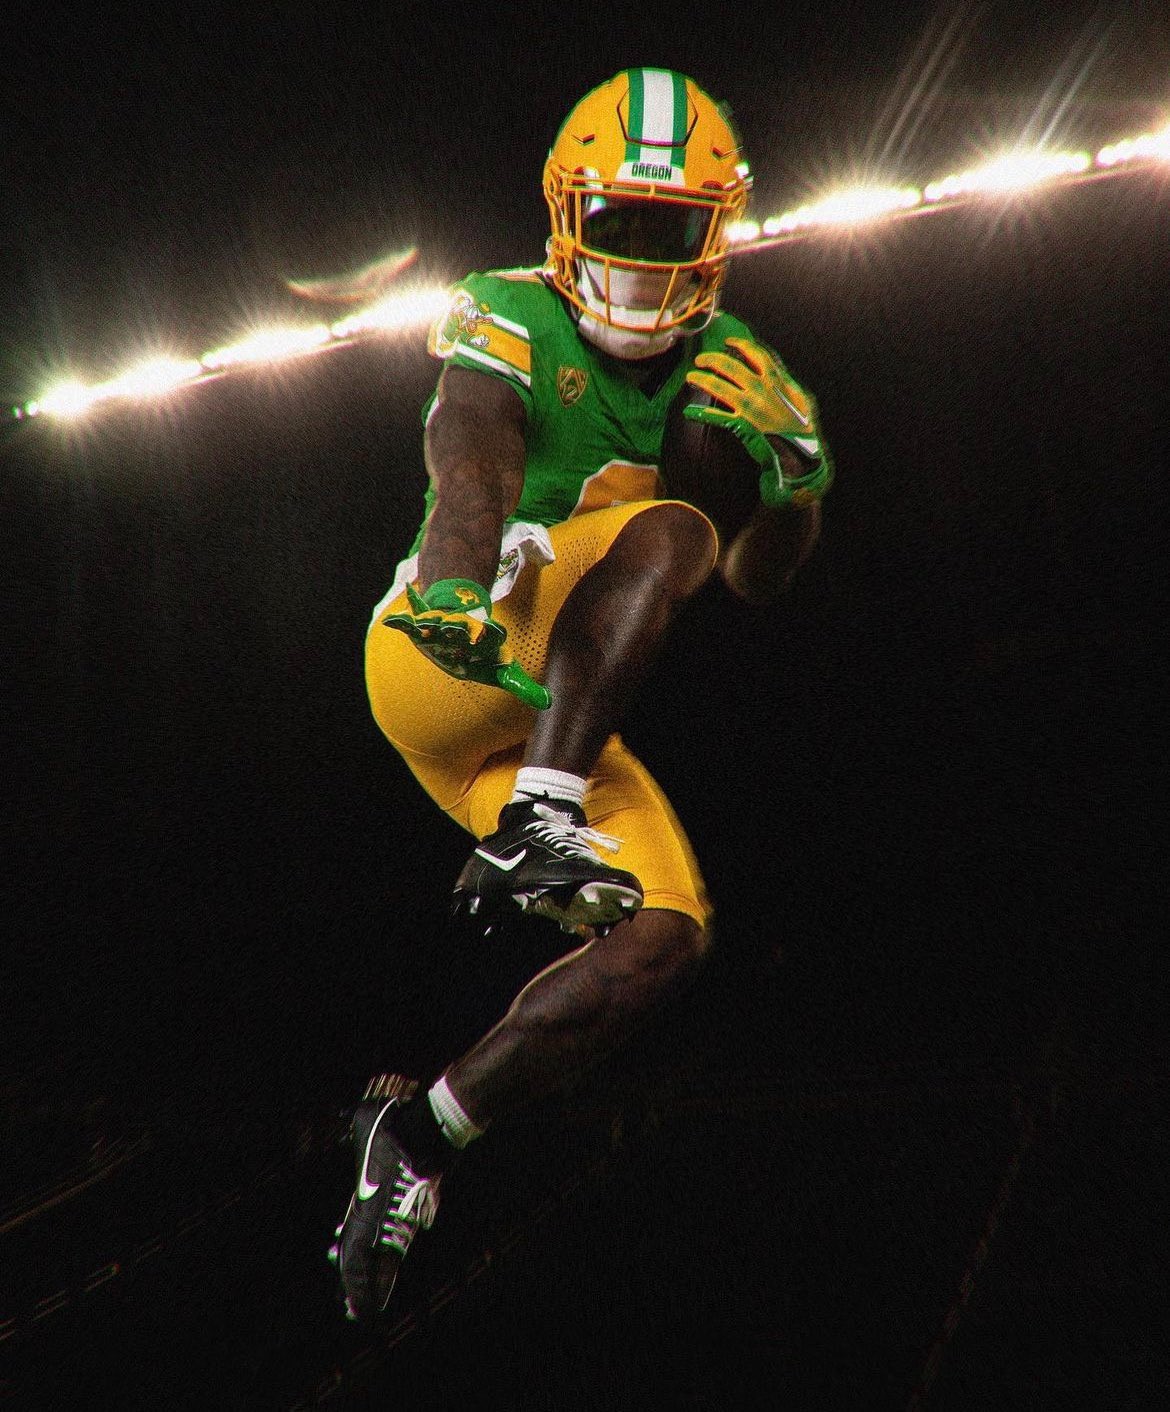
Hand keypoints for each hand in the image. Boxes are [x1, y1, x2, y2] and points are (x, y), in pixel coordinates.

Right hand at [383, 578, 550, 708]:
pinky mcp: (422, 624)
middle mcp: (462, 632)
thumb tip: (549, 703)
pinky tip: (394, 620)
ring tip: (424, 622)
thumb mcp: (502, 670)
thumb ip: (521, 686)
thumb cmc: (480, 653)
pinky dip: (403, 620)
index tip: (495, 632)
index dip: (492, 635)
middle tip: (460, 625)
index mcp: (483, 641)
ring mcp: (441, 627)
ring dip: (430, 622)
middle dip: (459, 628)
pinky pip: (411, 621)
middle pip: (461, 628)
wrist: (458, 623)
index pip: (490, 637)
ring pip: (435, 623)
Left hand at [684, 337, 831, 506]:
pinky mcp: (744, 426)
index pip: (756, 354)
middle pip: (732, 367)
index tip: (728, 342)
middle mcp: (762, 390)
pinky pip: (719, 418)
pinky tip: (690, 412)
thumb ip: (785, 382)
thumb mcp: (800, 398)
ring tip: (691, 377)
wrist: (802, 451)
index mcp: (776, 380)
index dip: (740, 345)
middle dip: (713, 360)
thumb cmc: (802, 426)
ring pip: (721, 387)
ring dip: (703, 380)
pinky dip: (703, 414)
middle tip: (700, 359)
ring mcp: (751, 407)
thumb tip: (775, 369)